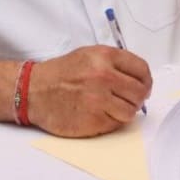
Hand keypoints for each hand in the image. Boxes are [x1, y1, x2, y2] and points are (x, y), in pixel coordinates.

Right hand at [27, 45, 151, 136]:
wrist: (33, 91)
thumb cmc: (62, 73)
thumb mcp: (90, 54)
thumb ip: (116, 63)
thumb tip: (141, 79)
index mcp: (105, 57)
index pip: (142, 70)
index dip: (146, 80)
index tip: (144, 86)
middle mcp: (103, 77)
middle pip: (140, 92)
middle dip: (138, 97)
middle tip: (130, 99)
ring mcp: (98, 100)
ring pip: (131, 111)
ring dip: (126, 111)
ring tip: (113, 107)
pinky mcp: (92, 120)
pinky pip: (115, 124)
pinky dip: (112, 121)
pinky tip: (100, 114)